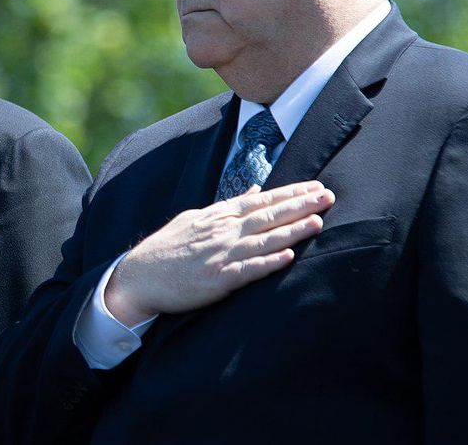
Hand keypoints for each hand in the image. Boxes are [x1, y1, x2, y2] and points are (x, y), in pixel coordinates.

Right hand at [104, 181, 333, 324]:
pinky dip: (268, 263)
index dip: (290, 193)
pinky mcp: (217, 280)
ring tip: (317, 222)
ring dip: (292, 231)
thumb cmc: (167, 248)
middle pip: (268, 216)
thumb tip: (255, 189)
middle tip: (328, 196)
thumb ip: (227, 205)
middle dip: (300, 206)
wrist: (139, 276)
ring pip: (263, 240)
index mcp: (219, 216)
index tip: (315, 186)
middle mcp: (222, 232)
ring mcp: (220, 255)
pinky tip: (288, 257)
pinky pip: (248, 270)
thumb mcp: (196, 218)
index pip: (261, 200)